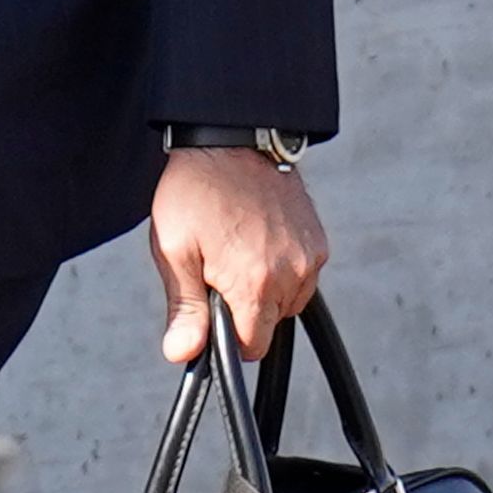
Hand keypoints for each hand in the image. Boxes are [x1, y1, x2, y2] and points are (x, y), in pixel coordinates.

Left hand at [149, 145, 329, 363]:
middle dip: (244, 310)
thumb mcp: (175, 251)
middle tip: (218, 269)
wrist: (229, 140)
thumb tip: (183, 353)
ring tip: (237, 251)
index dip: (227, 338)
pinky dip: (283, 269)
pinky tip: (258, 242)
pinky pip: (303, 276)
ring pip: (289, 302)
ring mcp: (309, 256)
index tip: (212, 312)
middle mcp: (291, 273)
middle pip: (271, 325)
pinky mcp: (318, 240)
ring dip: (266, 290)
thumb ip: (185, 308)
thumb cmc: (196, 190)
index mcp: (254, 283)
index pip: (252, 347)